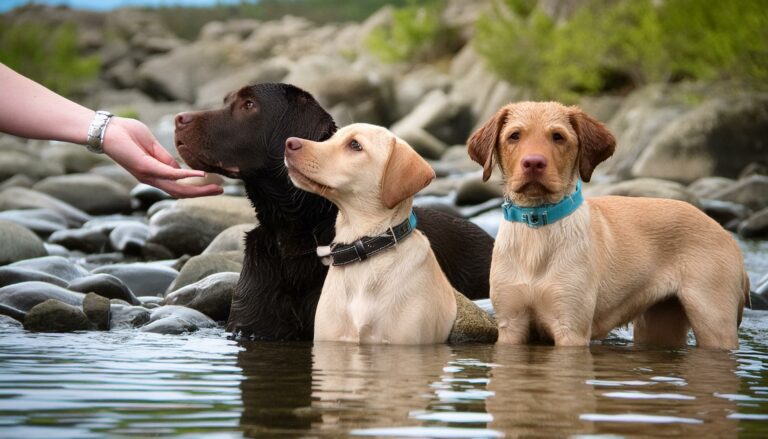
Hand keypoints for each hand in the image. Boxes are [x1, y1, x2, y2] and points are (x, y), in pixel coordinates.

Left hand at [102, 117, 222, 197]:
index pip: (178, 186)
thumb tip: (181, 170)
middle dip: (202, 193)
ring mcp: (148, 174)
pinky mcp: (145, 167)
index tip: (215, 183)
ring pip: (178, 188)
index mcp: (154, 174)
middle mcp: (152, 178)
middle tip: (221, 191)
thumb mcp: (152, 146)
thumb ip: (165, 158)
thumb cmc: (126, 134)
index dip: (197, 187)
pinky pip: (169, 174)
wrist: (106, 129)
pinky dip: (186, 175)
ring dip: (198, 189)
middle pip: (181, 192)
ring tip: (216, 187)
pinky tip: (200, 175)